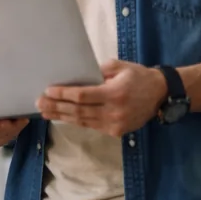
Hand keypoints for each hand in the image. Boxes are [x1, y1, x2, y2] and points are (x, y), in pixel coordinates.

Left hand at [37, 59, 167, 137]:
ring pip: (83, 121)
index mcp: (115, 93)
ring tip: (44, 112)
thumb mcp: (119, 67)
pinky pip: (91, 126)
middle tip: (38, 103)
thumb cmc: (138, 76)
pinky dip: (75, 121)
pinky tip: (61, 117)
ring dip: (61, 116)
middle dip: (56, 107)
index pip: (83, 96)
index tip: (48, 90)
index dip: (64, 94)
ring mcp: (116, 124)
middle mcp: (115, 111)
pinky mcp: (116, 132)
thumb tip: (76, 76)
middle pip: (79, 111)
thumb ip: (98, 72)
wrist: (162, 94)